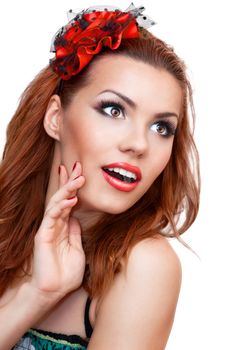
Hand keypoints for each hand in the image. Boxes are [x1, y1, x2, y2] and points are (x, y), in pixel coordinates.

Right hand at [29, 161, 85, 300]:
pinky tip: (71, 199)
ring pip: (57, 203)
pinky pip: (53, 216)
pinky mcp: (43, 235)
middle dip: (69, 181)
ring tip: (78, 178)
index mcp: (64, 227)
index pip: (68, 202)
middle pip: (62, 197)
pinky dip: (62, 206)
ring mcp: (49, 228)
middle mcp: (56, 224)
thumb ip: (75, 233)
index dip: (73, 188)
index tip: (80, 173)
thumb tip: (76, 219)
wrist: (54, 290)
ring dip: (67, 189)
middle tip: (77, 165)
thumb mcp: (77, 249)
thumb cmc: (66, 273)